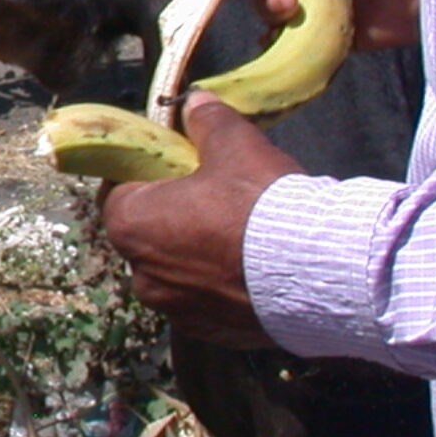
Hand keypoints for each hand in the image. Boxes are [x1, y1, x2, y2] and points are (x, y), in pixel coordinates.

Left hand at [98, 94, 300, 348]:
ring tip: (240, 237)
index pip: (119, 191)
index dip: (147, 175)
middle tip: (214, 198)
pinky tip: (254, 270)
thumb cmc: (260, 203)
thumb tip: (196, 103)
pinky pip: (208, 302)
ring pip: (178, 272)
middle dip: (174, 216)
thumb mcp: (235, 146)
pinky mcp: (211, 334)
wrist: (316, 272)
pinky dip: (222, 285)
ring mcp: (176, 310)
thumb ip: (208, 122)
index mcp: (130, 224)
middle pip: (148, 234)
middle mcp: (141, 274)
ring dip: (198, 255)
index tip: (176, 166)